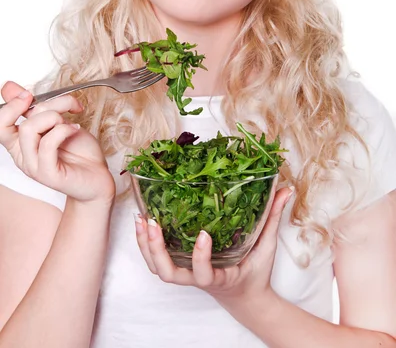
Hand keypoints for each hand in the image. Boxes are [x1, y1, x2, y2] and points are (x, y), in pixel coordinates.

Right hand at [0, 81, 115, 203]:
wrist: (98, 175)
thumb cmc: (80, 150)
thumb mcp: (58, 121)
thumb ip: (37, 107)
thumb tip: (10, 87)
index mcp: (20, 142)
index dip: (9, 104)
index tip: (29, 94)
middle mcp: (22, 154)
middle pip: (9, 122)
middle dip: (39, 105)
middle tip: (62, 107)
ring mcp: (33, 166)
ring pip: (28, 130)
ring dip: (54, 117)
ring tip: (70, 123)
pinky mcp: (48, 174)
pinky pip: (47, 144)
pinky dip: (64, 130)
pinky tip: (75, 130)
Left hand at [135, 186, 292, 311]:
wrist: (245, 298)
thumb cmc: (255, 272)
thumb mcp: (266, 247)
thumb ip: (273, 218)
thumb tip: (285, 190)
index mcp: (221, 277)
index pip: (206, 274)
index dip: (200, 257)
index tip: (204, 235)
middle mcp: (199, 278)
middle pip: (169, 274)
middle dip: (157, 250)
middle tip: (154, 223)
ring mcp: (186, 273)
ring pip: (158, 269)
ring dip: (146, 246)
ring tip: (142, 219)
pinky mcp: (179, 266)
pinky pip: (157, 261)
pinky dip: (146, 244)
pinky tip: (142, 222)